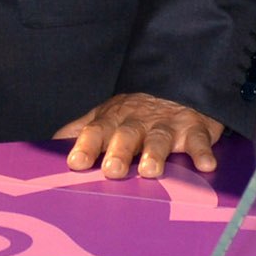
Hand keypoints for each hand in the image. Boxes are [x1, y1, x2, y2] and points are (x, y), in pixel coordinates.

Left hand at [58, 92, 224, 178]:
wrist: (177, 85)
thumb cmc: (136, 112)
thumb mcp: (106, 116)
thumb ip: (80, 130)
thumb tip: (50, 145)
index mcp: (113, 121)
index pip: (95, 132)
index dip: (86, 146)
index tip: (76, 162)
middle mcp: (137, 123)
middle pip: (125, 136)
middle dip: (118, 152)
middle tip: (112, 171)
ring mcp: (165, 125)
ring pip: (159, 139)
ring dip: (155, 154)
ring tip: (151, 171)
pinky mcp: (194, 128)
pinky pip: (198, 140)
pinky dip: (202, 151)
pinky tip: (205, 165)